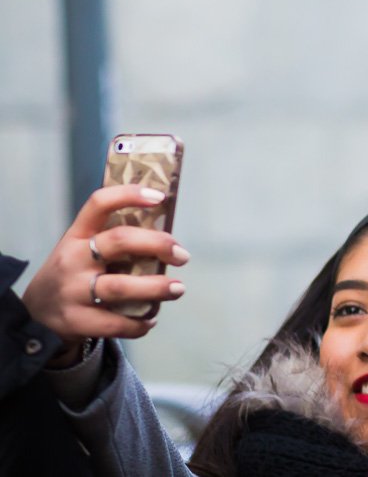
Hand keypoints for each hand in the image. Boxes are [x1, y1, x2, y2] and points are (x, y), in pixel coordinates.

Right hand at [21, 184, 189, 364]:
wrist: (34, 315)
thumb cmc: (72, 274)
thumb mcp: (81, 250)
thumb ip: (113, 241)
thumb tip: (167, 238)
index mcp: (77, 235)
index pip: (99, 204)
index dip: (129, 195)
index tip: (159, 197)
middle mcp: (73, 258)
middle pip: (120, 241)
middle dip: (158, 244)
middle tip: (182, 256)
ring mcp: (72, 291)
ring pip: (121, 286)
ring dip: (157, 288)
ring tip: (178, 289)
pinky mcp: (75, 321)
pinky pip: (115, 323)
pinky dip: (139, 324)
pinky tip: (150, 321)